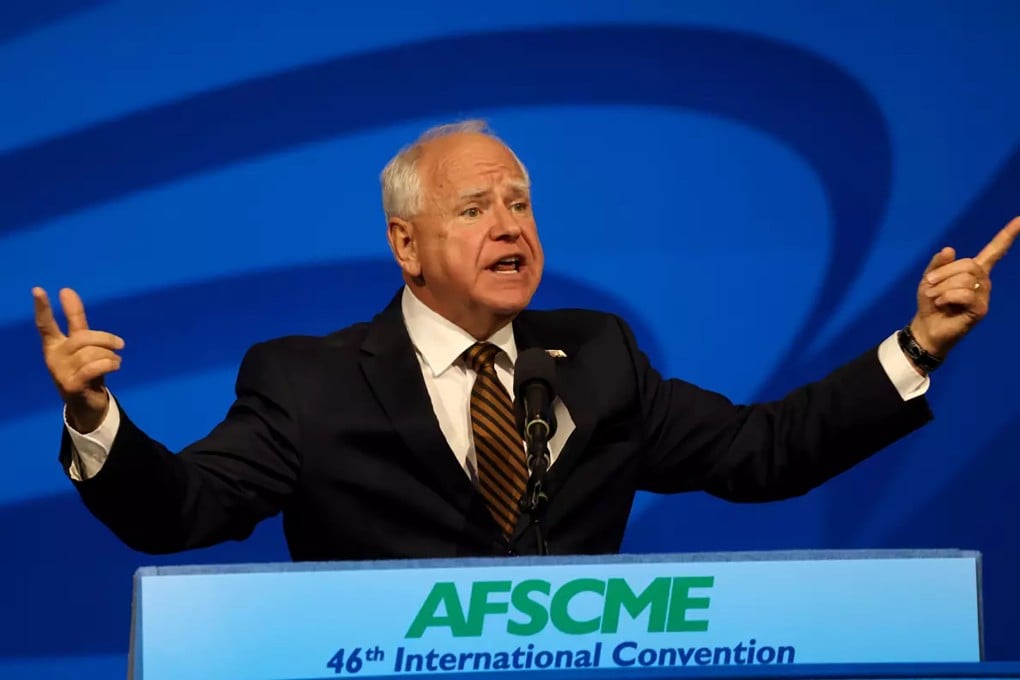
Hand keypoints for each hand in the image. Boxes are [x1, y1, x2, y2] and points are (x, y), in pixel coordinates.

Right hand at [33, 287, 123, 432]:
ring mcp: (60, 372)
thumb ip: (75, 318)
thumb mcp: (82, 343)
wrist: (88, 403)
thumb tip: (66, 290)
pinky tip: (115, 365)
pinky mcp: (71, 385)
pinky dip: (109, 364)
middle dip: (106, 339)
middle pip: (82, 338)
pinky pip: (94, 367)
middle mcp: (52, 357)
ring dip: (110, 355)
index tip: (38, 289)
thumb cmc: (85, 368)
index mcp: (53, 344)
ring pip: (91, 353)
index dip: (42, 308)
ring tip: (115, 361)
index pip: (45, 324)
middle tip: (120, 344)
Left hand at [910, 216, 1019, 358]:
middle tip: (929, 285)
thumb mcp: (930, 278)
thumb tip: (950, 249)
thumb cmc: (931, 302)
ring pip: (965, 279)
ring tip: (936, 298)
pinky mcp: (981, 309)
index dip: (1007, 235)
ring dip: (942, 288)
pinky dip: (947, 297)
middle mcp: (983, 280)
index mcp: (974, 270)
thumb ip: (938, 263)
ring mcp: (984, 294)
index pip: (994, 250)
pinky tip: (942, 304)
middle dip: (943, 273)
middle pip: (968, 264)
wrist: (926, 326)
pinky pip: (965, 294)